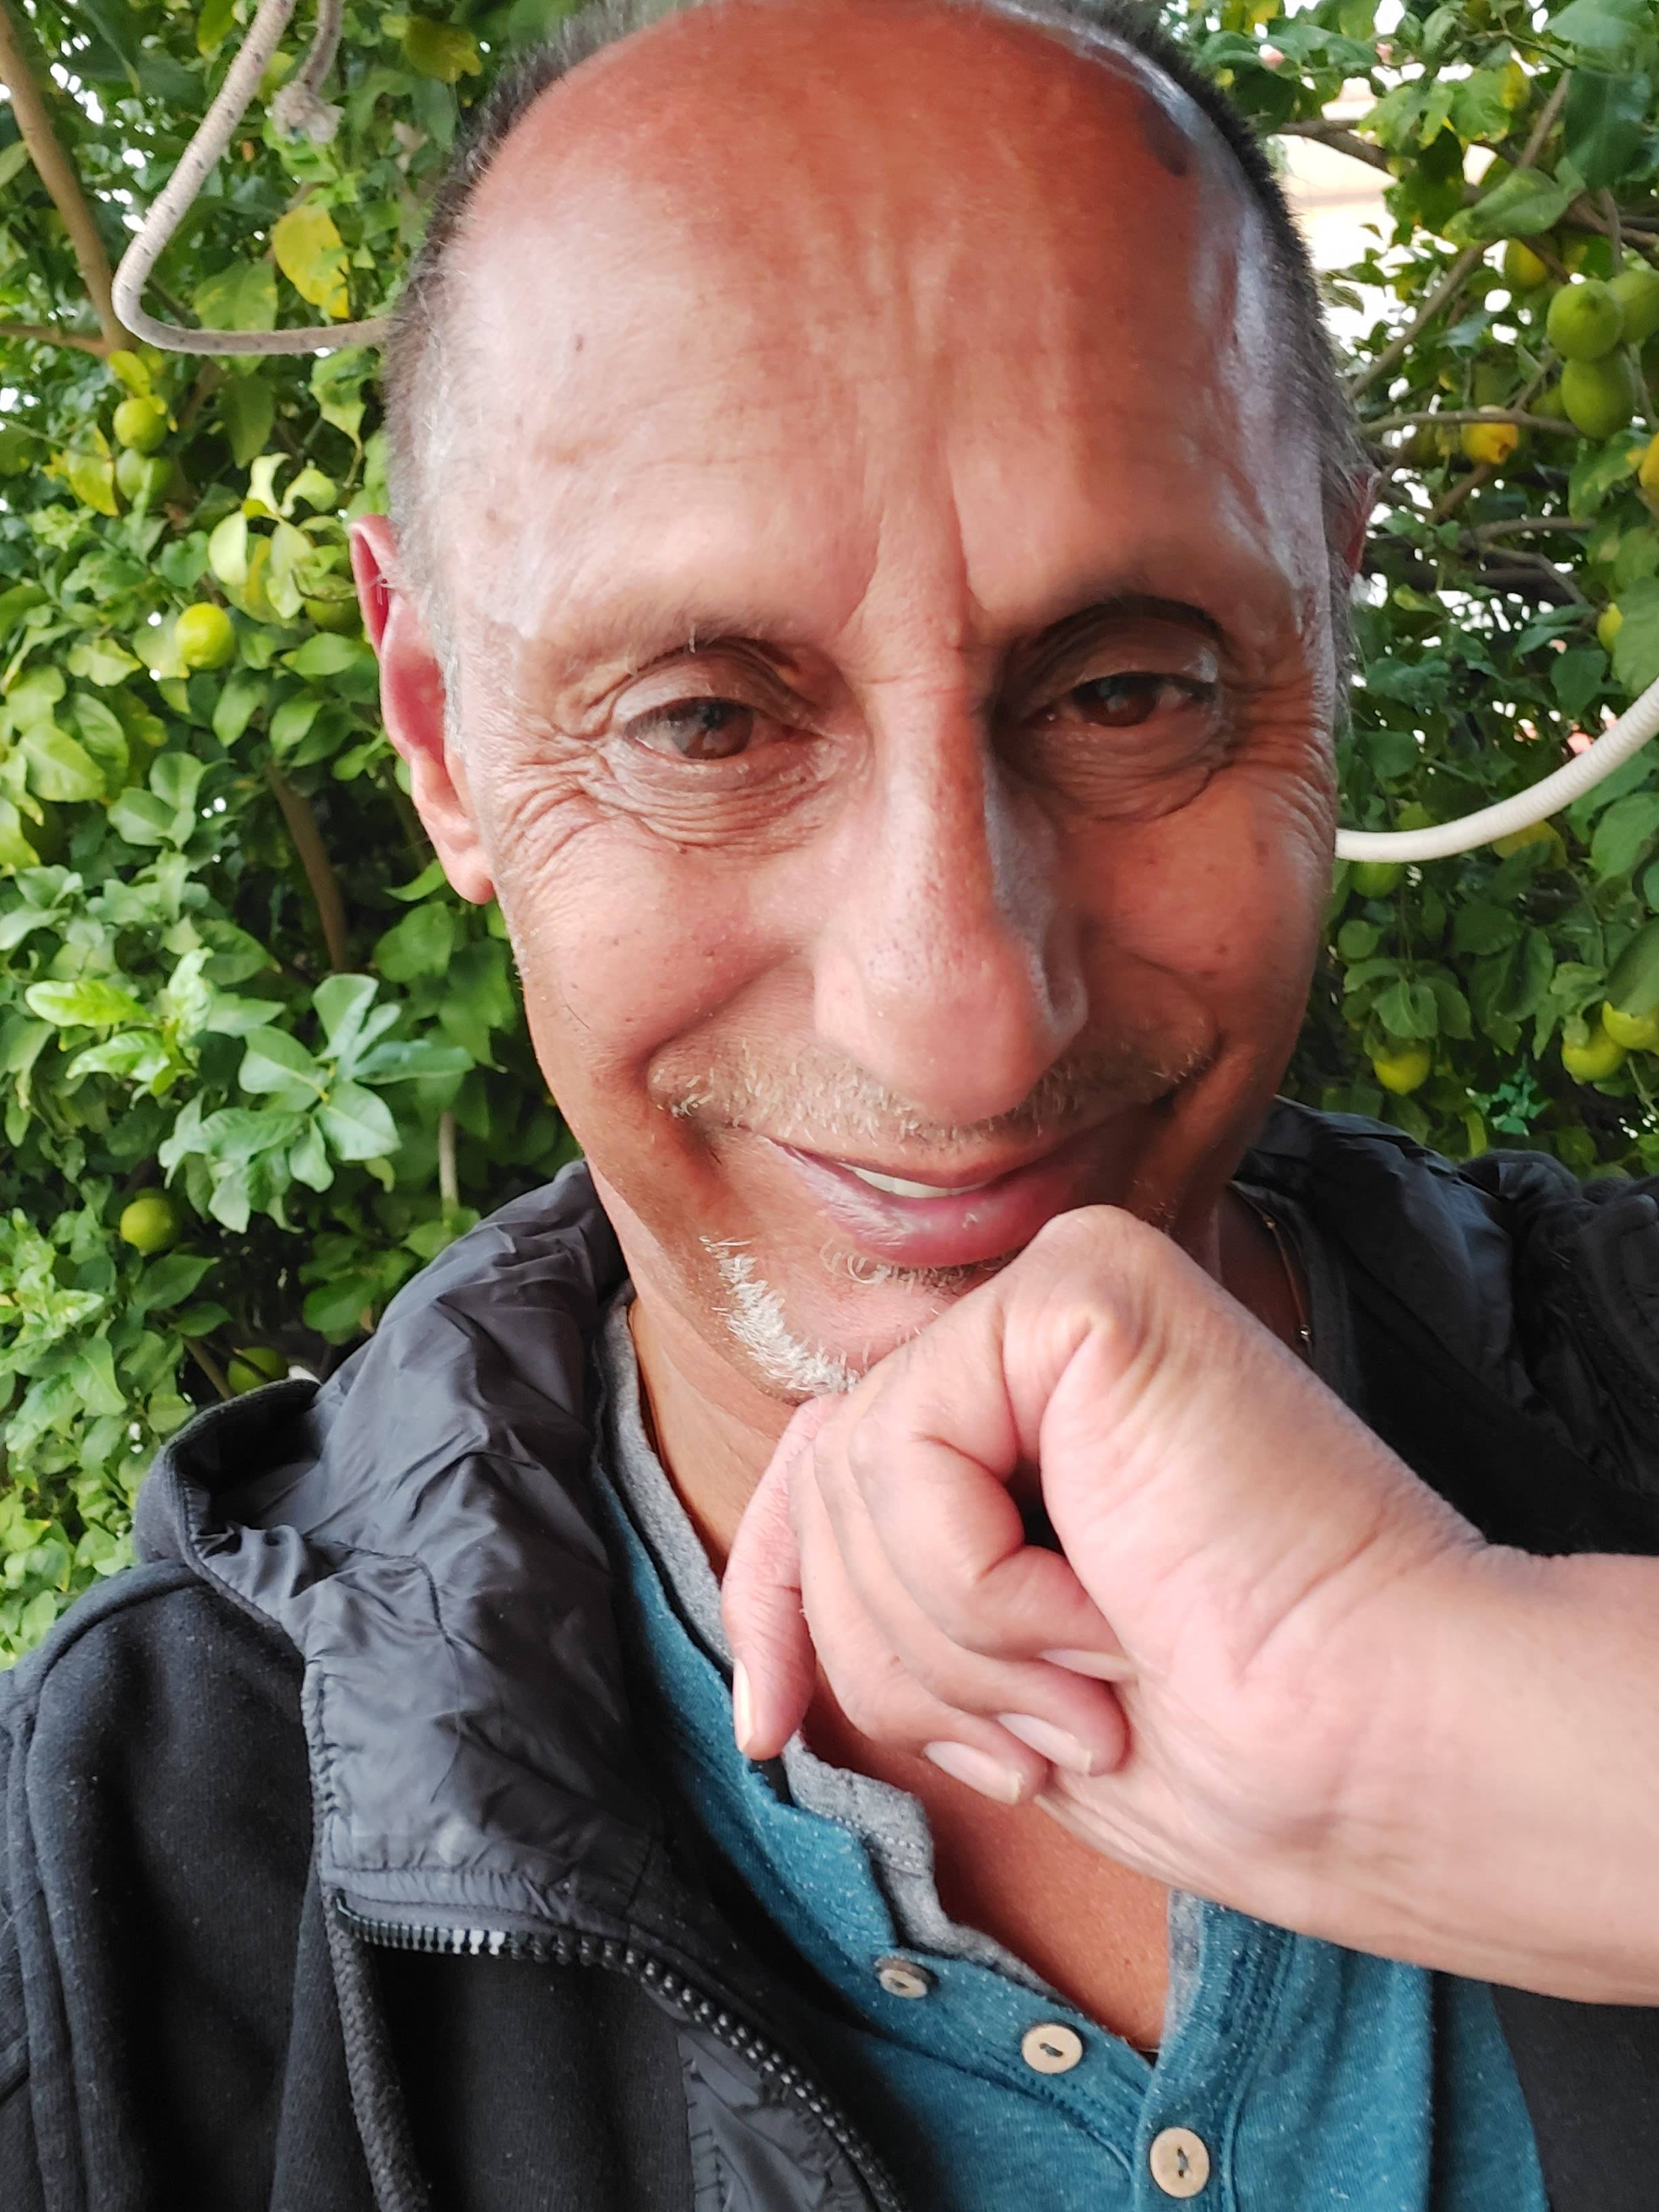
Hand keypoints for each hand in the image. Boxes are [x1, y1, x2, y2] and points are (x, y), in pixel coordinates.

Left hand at [722, 1206, 1495, 1958]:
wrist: (1378, 1742)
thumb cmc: (1229, 1741)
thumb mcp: (1005, 1680)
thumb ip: (898, 1593)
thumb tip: (762, 1612)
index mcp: (1034, 1421)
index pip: (828, 1467)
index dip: (775, 1600)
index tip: (771, 1734)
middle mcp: (1039, 1339)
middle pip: (825, 1481)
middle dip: (892, 1661)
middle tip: (1038, 1753)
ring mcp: (1060, 1297)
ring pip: (850, 1473)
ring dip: (951, 1646)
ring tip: (1091, 1701)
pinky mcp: (1079, 1286)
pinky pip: (908, 1440)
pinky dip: (976, 1578)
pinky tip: (1103, 1614)